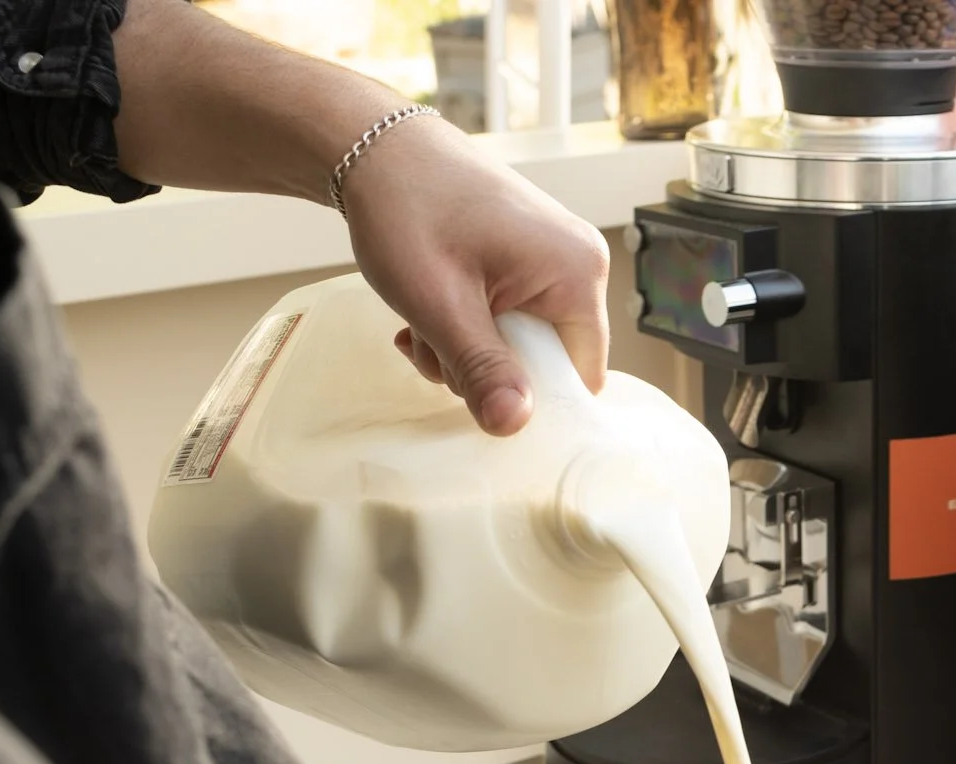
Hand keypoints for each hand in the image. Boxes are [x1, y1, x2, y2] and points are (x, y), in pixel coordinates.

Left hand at [341, 116, 610, 433]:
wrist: (374, 146)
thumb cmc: (407, 210)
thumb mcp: (439, 305)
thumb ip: (482, 368)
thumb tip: (513, 425)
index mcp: (577, 273)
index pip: (581, 375)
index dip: (531, 396)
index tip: (475, 391)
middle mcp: (580, 264)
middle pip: (550, 361)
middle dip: (488, 370)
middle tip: (431, 348)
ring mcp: (555, 257)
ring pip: (522, 342)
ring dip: (469, 350)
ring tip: (421, 323)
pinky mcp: (529, 255)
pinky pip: (511, 316)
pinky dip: (469, 325)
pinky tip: (429, 310)